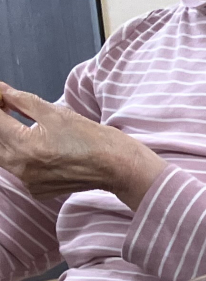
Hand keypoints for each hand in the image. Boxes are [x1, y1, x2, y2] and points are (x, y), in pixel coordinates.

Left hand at [0, 84, 165, 207]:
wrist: (118, 166)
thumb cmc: (93, 139)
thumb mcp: (56, 113)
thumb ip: (22, 101)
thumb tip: (2, 91)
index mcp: (24, 146)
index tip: (1, 96)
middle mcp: (21, 167)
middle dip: (0, 122)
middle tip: (7, 107)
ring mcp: (27, 181)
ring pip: (2, 156)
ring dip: (5, 138)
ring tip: (17, 124)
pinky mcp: (35, 189)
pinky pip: (17, 169)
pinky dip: (18, 156)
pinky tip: (34, 146)